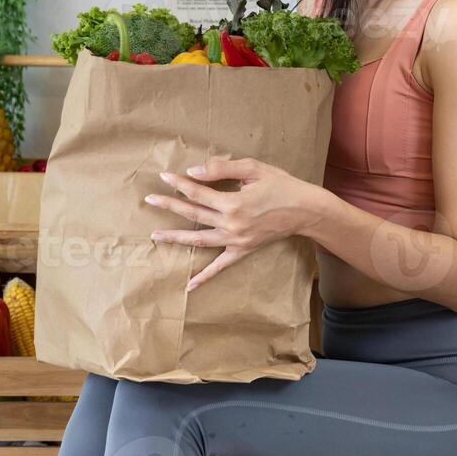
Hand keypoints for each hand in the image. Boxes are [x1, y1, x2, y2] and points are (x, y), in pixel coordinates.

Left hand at [144, 157, 321, 291]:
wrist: (306, 210)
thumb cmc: (282, 185)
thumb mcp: (254, 169)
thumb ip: (222, 169)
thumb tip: (194, 172)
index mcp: (232, 203)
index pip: (198, 191)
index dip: (179, 183)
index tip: (164, 177)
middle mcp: (231, 224)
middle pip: (193, 214)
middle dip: (170, 205)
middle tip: (150, 199)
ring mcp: (236, 240)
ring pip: (199, 240)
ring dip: (176, 238)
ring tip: (156, 235)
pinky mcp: (243, 250)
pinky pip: (221, 266)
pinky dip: (205, 277)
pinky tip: (189, 286)